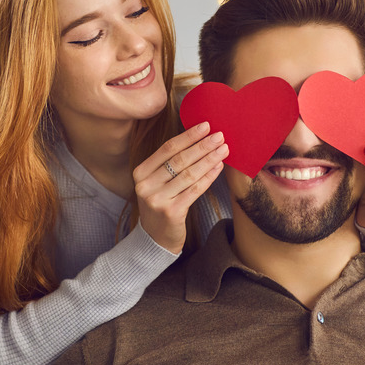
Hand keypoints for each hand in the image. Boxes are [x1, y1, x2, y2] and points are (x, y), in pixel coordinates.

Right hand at [133, 122, 228, 252]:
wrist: (155, 238)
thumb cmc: (161, 204)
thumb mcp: (157, 183)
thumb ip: (169, 164)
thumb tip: (197, 138)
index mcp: (140, 172)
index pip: (167, 148)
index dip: (188, 136)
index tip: (205, 126)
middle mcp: (146, 185)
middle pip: (179, 160)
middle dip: (202, 146)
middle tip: (219, 136)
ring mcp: (157, 199)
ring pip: (189, 174)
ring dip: (209, 160)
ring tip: (224, 149)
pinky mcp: (171, 212)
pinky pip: (195, 190)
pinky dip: (209, 177)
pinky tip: (219, 167)